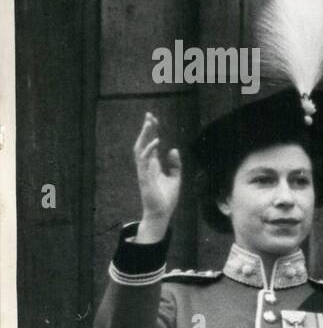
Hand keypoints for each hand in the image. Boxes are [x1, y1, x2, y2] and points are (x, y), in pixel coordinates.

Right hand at [133, 112, 180, 238]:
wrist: (161, 213)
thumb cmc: (166, 197)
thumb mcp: (176, 178)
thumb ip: (175, 164)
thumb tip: (173, 149)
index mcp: (153, 165)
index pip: (151, 143)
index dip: (152, 131)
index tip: (154, 119)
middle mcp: (146, 165)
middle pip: (143, 142)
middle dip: (146, 129)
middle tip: (149, 115)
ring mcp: (144, 171)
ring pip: (140, 149)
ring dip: (145, 135)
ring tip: (150, 123)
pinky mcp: (145, 178)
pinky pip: (144, 161)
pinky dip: (149, 150)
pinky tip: (157, 141)